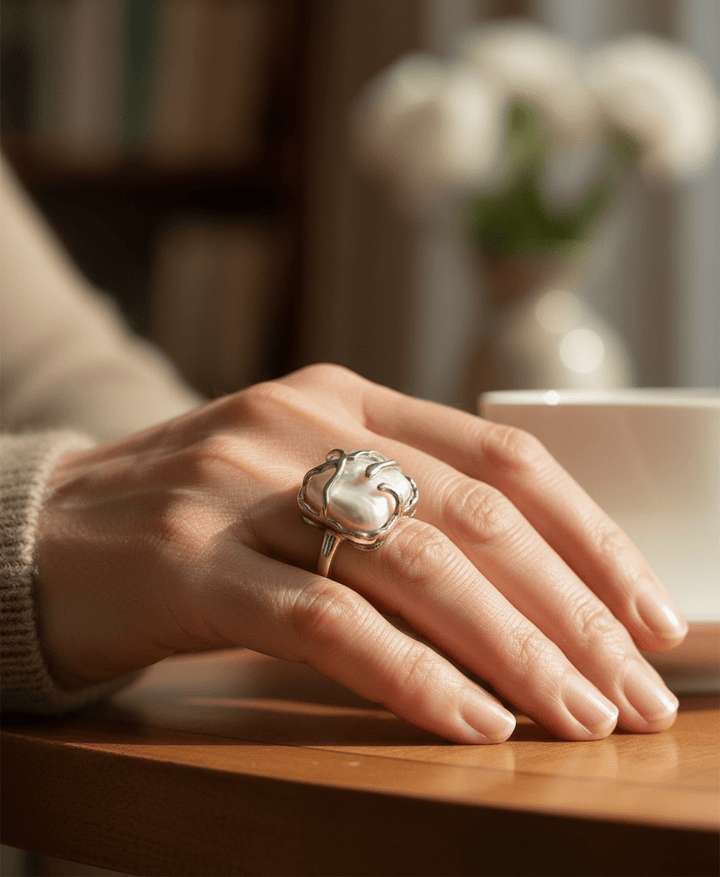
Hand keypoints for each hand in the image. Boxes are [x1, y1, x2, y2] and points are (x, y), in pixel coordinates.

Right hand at [37, 364, 685, 742]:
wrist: (41, 527)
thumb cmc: (189, 517)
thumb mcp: (299, 479)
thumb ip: (392, 502)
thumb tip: (521, 584)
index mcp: (342, 399)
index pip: (501, 456)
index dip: (589, 537)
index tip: (649, 614)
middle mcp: (302, 429)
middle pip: (475, 517)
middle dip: (574, 611)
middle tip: (638, 689)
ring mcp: (243, 491)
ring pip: (414, 566)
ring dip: (516, 651)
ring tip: (578, 717)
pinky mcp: (189, 563)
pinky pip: (325, 621)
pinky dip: (411, 676)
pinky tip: (471, 724)